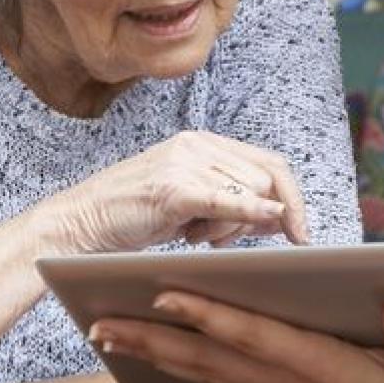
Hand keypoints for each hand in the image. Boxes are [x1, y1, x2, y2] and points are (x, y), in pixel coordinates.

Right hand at [39, 131, 308, 253]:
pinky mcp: (172, 187)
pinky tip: (267, 218)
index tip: (302, 233)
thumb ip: (235, 204)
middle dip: (258, 218)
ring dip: (233, 226)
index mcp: (204, 143)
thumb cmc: (134, 216)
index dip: (292, 197)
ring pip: (248, 192)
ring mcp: (185, 162)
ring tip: (194, 234)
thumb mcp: (192, 206)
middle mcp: (198, 144)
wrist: (81, 221)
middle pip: (265, 179)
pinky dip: (250, 209)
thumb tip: (283, 216)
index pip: (269, 163)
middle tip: (222, 240)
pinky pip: (225, 198)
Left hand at [87, 292, 383, 382]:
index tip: (165, 295)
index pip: (253, 337)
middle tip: (98, 323)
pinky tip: (164, 357)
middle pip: (208, 359)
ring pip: (206, 374)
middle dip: (152, 340)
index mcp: (321, 370)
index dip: (209, 316)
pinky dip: (186, 368)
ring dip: (157, 354)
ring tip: (111, 334)